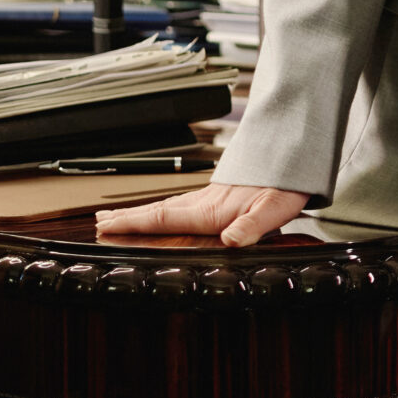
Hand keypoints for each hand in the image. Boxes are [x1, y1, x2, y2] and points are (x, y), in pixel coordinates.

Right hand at [93, 182, 308, 246]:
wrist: (299, 156)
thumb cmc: (289, 185)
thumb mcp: (276, 208)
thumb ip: (253, 225)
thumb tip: (231, 240)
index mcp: (211, 210)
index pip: (163, 218)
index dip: (133, 224)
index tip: (105, 227)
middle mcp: (205, 203)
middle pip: (158, 211)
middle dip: (127, 217)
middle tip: (98, 221)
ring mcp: (211, 197)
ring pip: (168, 206)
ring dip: (141, 213)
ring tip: (117, 217)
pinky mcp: (221, 194)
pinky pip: (182, 204)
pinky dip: (163, 209)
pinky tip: (163, 213)